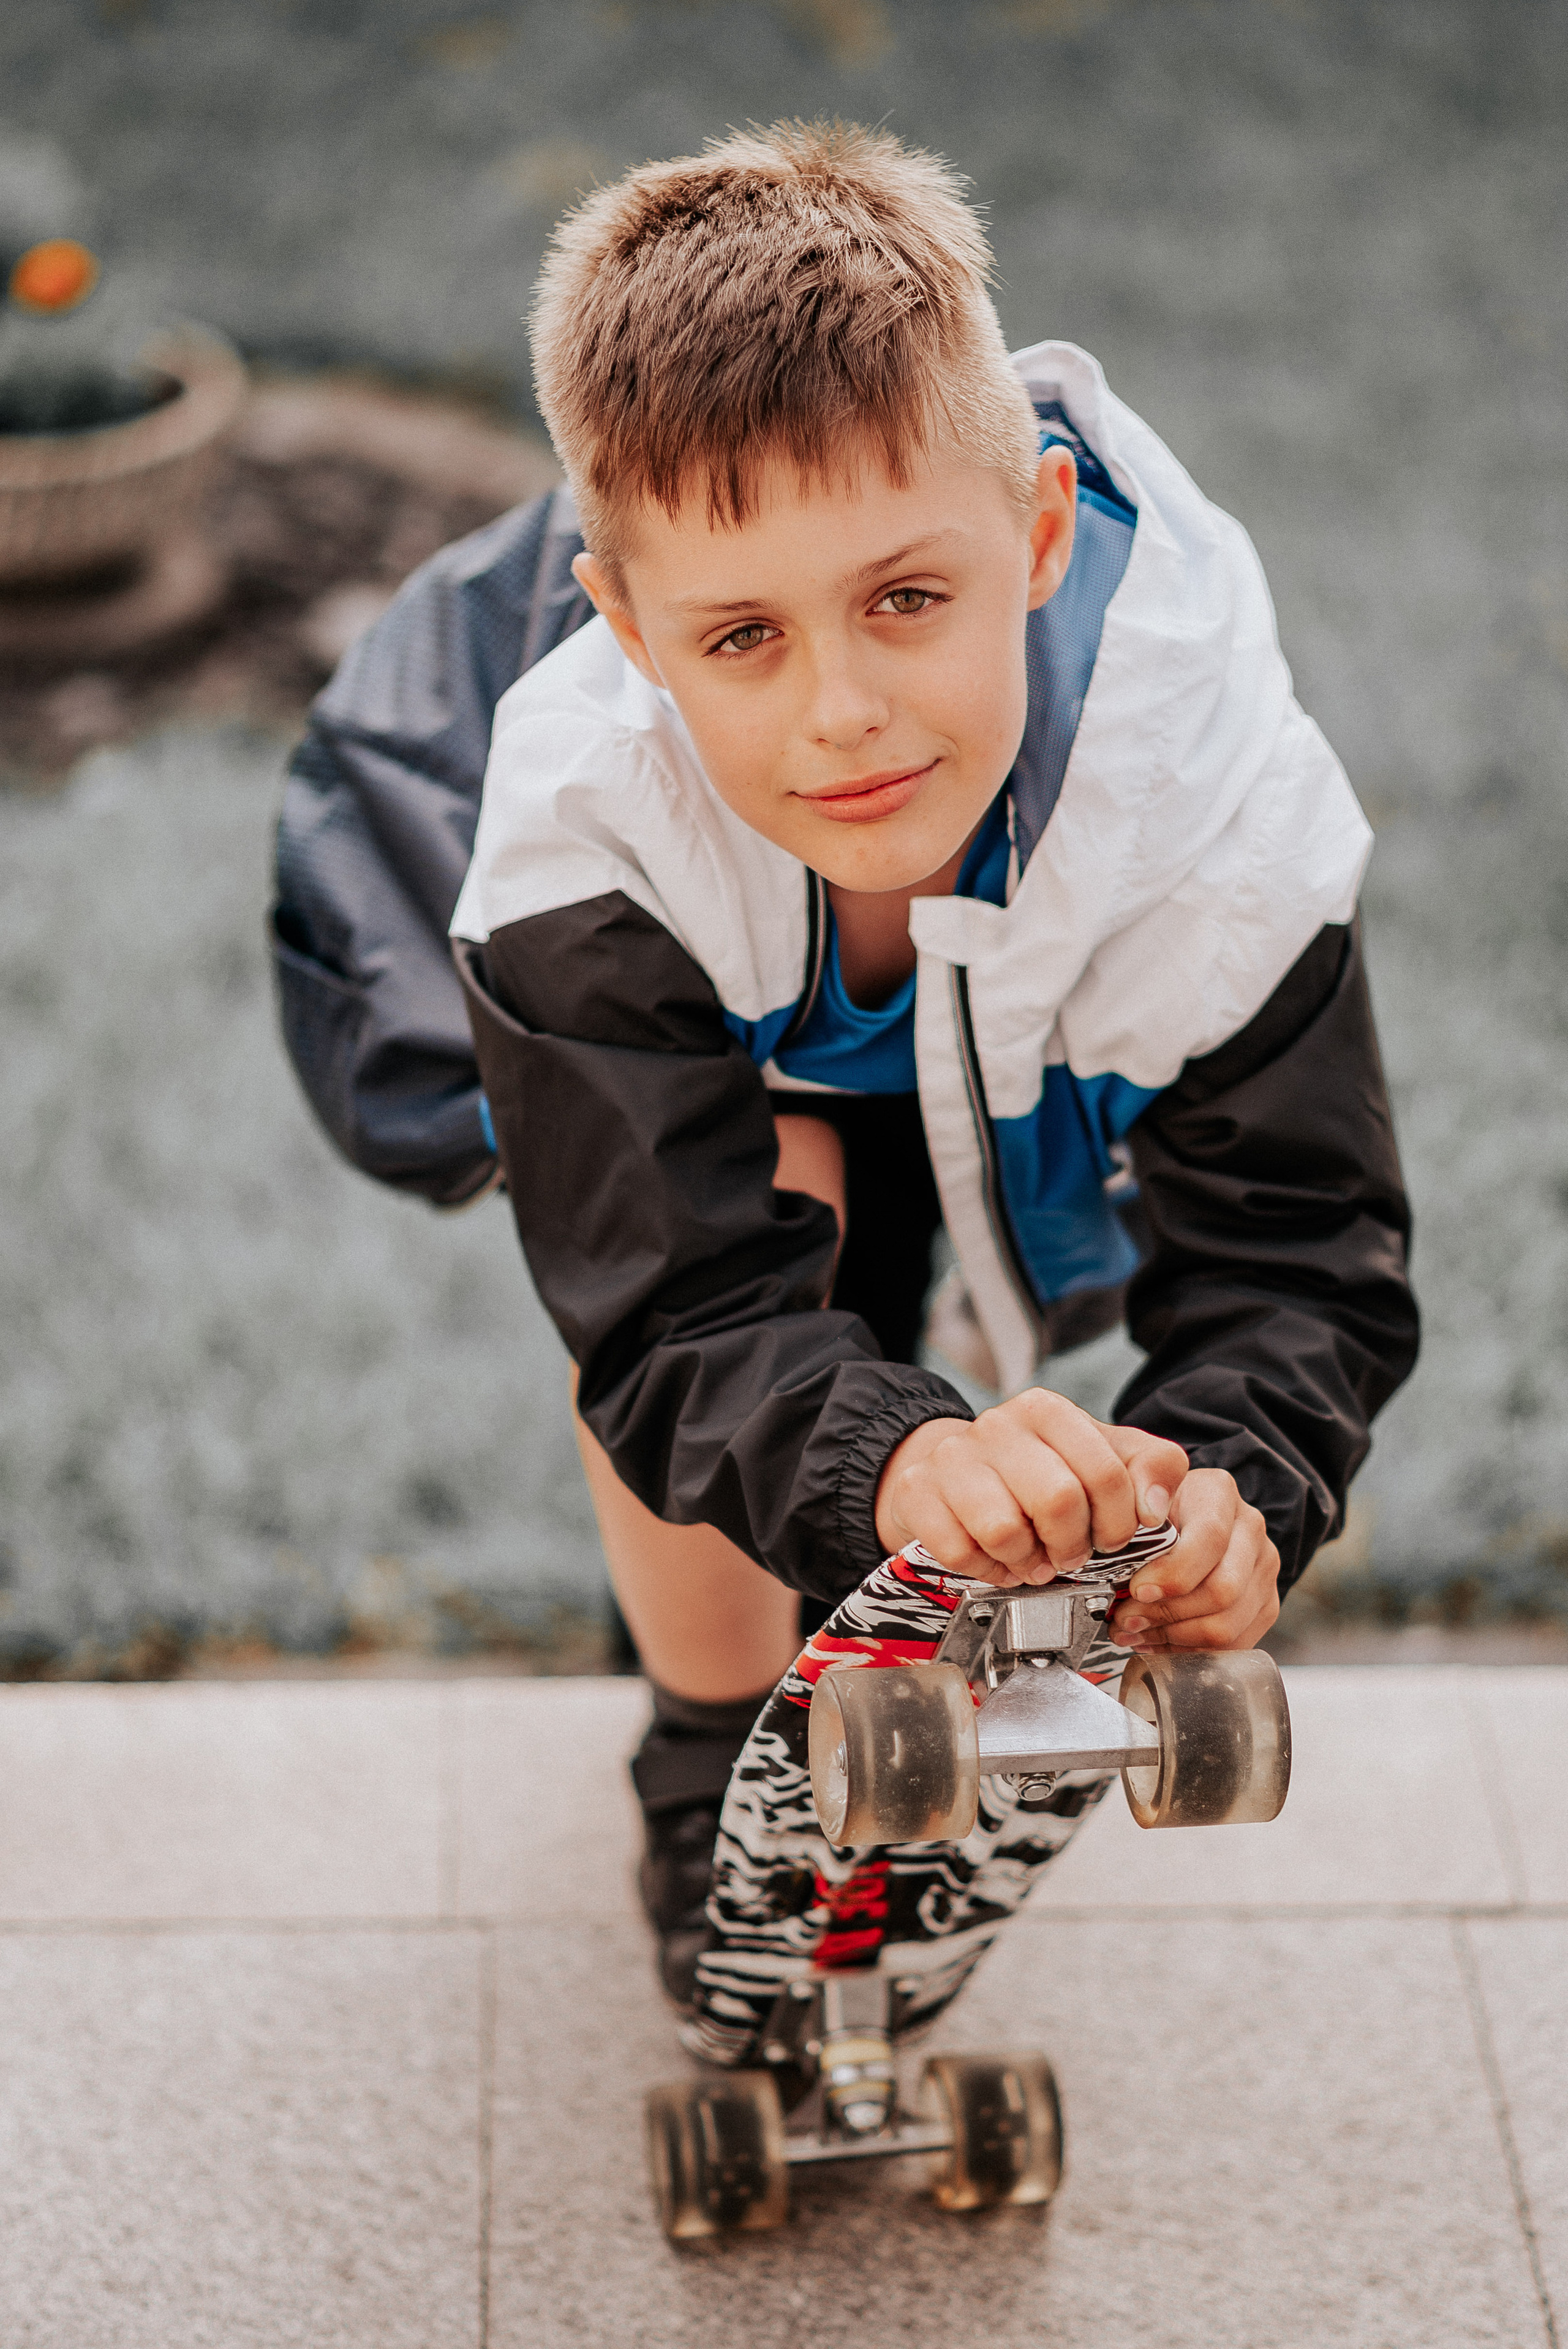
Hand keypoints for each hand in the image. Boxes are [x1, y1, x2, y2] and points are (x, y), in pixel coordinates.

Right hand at [874, 1388, 1188, 1586]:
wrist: (957, 1472)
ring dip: (1026, 1562)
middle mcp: (997, 1424)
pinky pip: (960, 1551)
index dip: (1118, 1521)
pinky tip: (996, 1560)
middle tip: (1071, 1555)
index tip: (1112, 1537)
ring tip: (1032, 1559)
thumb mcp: (1105, 1456)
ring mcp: (953, 1457)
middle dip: (1073, 1544)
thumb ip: (1153, 1468)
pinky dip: (986, 1570)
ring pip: (1004, 1529)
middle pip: (1057, 1500)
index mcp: (1047, 1409)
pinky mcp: (918, 1491)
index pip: (1106, 1473)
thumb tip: (1155, 1508)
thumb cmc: (1042, 1471)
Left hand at [1107, 1469, 1279, 1650]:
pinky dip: (1192, 1651)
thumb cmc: (1157, 1510)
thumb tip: (1119, 1578)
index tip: (1138, 1590)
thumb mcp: (1139, 1502)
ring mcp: (1263, 1568)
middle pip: (1222, 1590)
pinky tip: (1160, 1641)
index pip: (1209, 1538)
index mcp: (1218, 1494)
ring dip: (1175, 1637)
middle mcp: (1250, 1528)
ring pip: (1228, 1624)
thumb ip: (1132, 1528)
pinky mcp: (1267, 1604)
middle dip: (1167, 1614)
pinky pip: (1234, 1644)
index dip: (1173, 1573)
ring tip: (1138, 1633)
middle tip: (1127, 1620)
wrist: (1186, 1515)